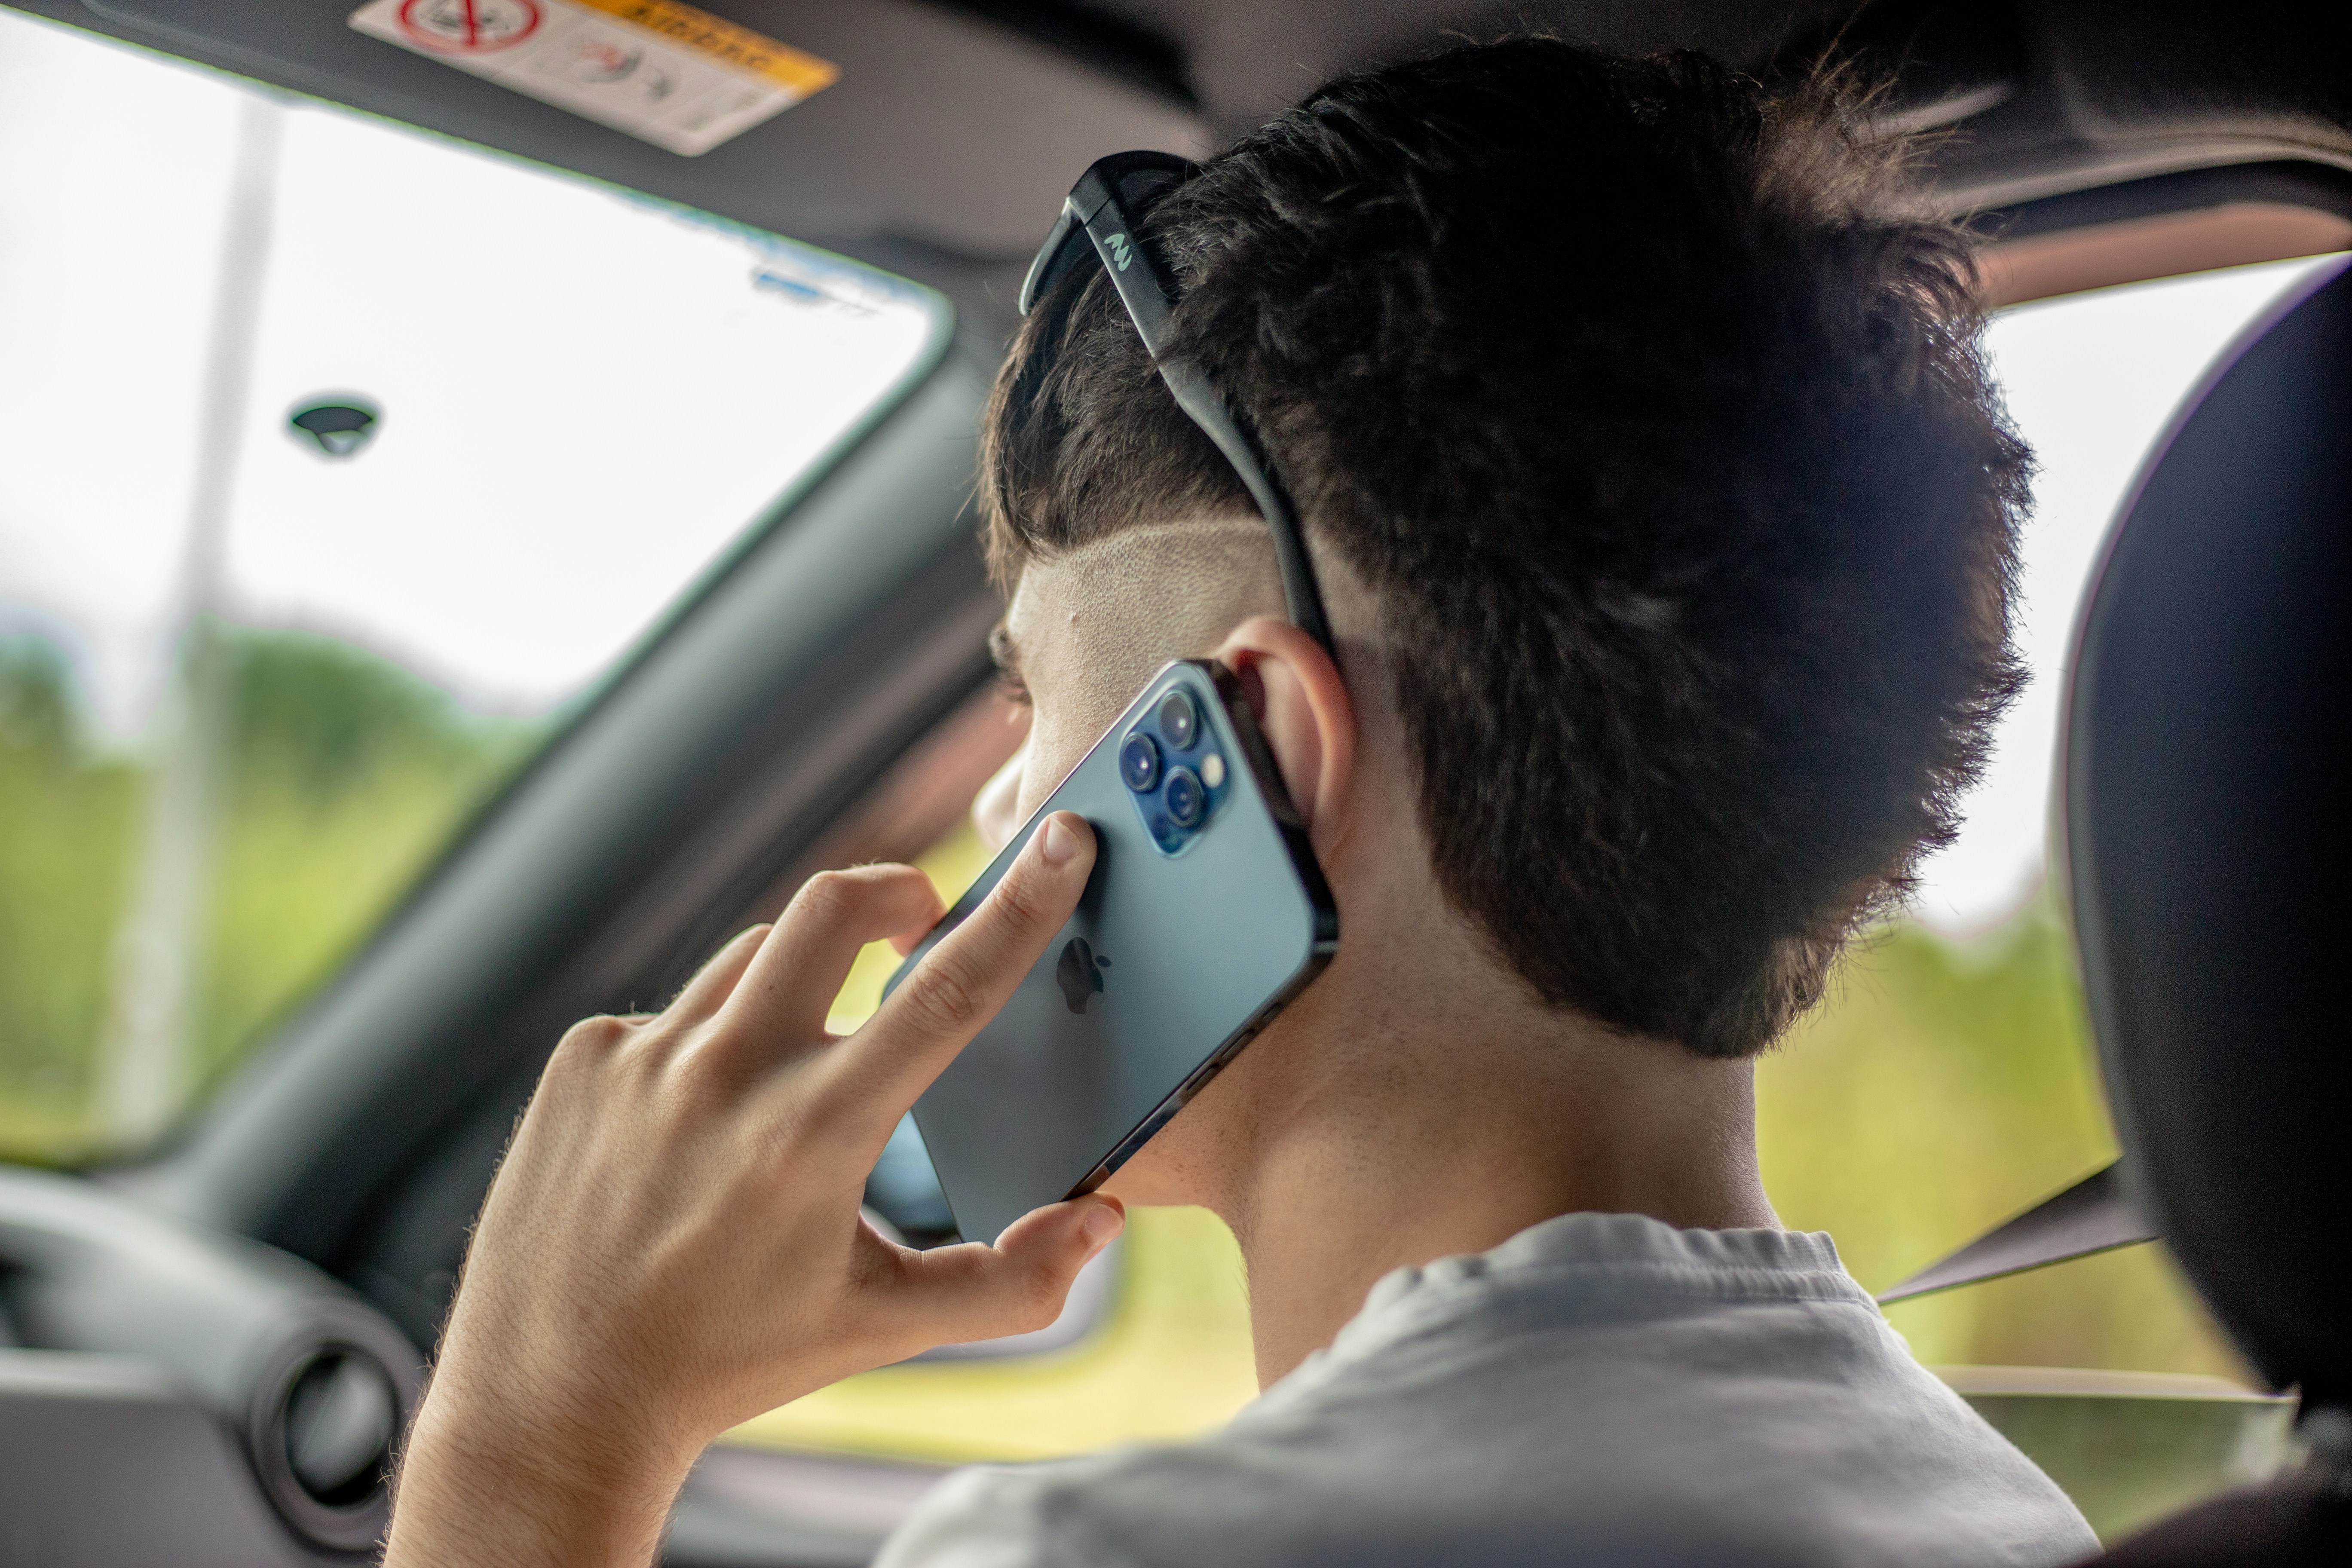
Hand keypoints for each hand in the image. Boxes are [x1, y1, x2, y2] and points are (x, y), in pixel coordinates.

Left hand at [384, 812, 1122, 1567]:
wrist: (556, 1398)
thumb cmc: (731, 1360)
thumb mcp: (883, 1326)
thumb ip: (1011, 1282)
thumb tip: (1099, 1218)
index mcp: (815, 1134)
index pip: (947, 991)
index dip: (1018, 907)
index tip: (1059, 841)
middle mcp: (726, 1076)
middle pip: (832, 905)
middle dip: (896, 890)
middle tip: (919, 920)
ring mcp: (643, 1056)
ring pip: (754, 958)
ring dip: (799, 988)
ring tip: (799, 1071)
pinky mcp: (582, 1057)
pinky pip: (675, 1011)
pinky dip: (709, 1044)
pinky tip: (696, 1125)